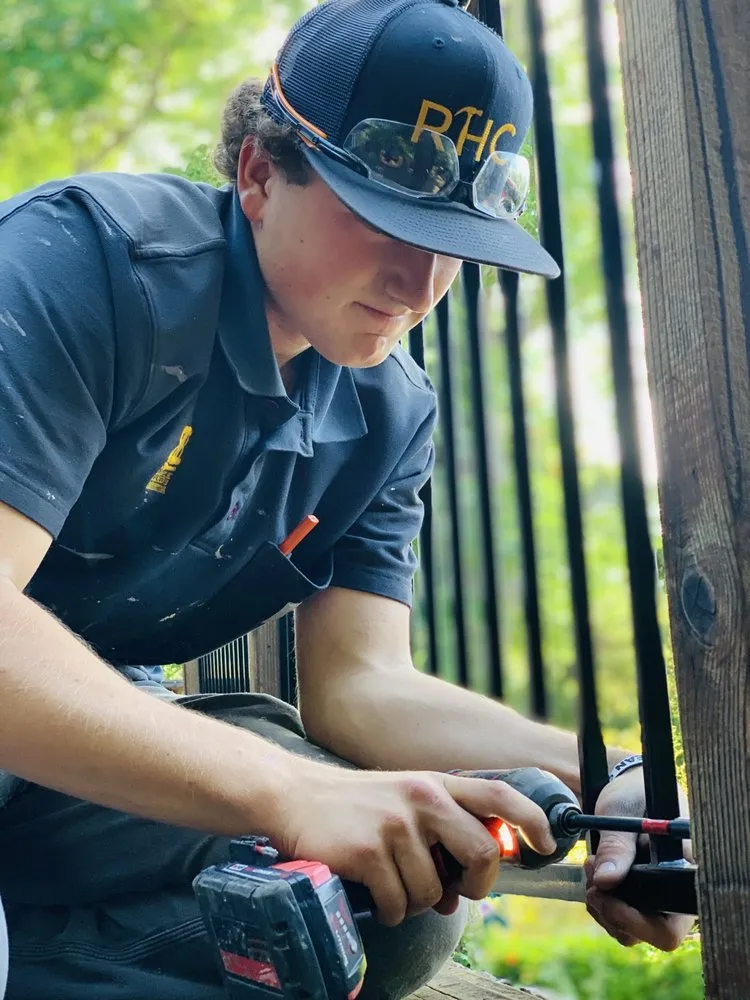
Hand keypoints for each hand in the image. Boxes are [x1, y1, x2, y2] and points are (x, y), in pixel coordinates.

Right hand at [277, 762, 556, 925]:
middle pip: (483, 854)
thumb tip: (473, 877)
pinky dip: (389, 911)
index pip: (500, 794)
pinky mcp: (368, 852)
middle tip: (456, 893)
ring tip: (394, 884)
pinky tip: (374, 893)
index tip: (547, 844)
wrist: (294, 796)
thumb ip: (442, 822)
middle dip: (476, 887)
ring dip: (417, 902)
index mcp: (436, 783)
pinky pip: (398, 906)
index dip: (532, 819)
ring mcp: (395, 825)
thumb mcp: (404, 796)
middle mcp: (422, 798)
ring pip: (435, 892)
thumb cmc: (355, 804)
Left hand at [586, 768, 693, 949]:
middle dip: (613, 911)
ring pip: (631, 931)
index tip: (604, 891)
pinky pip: (621, 920)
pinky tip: (594, 875)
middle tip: (591, 880)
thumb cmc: (633, 794)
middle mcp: (677, 892)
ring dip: (604, 906)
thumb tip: (605, 882)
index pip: (673, 925)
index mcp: (685, 872)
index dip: (636, 919)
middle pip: (651, 933)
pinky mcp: (642, 899)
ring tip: (593, 867)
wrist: (628, 789)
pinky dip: (602, 903)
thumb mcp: (622, 812)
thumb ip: (617, 846)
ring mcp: (660, 898)